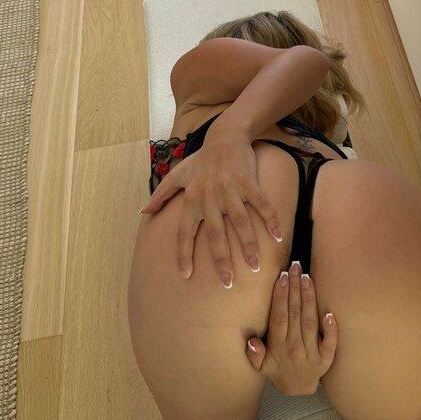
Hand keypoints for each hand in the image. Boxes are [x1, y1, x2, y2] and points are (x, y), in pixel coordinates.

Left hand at [141, 120, 282, 284]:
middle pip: (216, 234)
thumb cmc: (201, 160)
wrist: (224, 136)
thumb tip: (142, 213)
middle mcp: (209, 197)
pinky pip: (260, 204)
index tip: (185, 275)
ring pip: (240, 223)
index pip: (184, 232)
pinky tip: (278, 237)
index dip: (184, 254)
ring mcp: (230, 189)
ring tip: (254, 267)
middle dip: (221, 260)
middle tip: (227, 283)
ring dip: (248, 246)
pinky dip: (270, 221)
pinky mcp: (248, 182)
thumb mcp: (178, 175)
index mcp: (192, 199)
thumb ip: (161, 195)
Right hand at [246, 261, 336, 395]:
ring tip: (307, 277)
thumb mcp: (261, 366)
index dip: (280, 296)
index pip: (279, 317)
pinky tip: (329, 312)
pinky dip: (330, 329)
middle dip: (295, 289)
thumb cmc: (278, 370)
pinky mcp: (325, 360)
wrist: (298, 389)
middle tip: (295, 267)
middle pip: (295, 314)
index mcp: (278, 347)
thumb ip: (254, 354)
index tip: (282, 277)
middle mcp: (294, 348)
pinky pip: (329, 343)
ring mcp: (311, 354)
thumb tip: (252, 342)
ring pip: (310, 322)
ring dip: (309, 298)